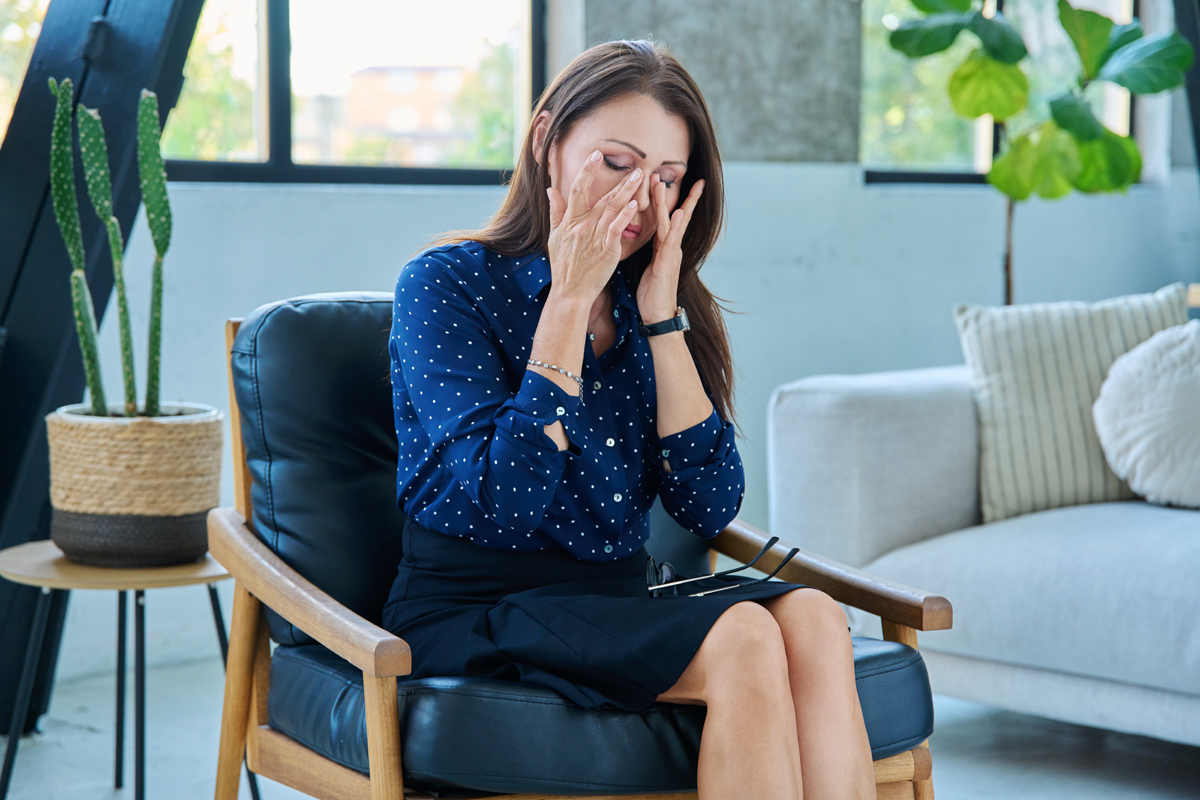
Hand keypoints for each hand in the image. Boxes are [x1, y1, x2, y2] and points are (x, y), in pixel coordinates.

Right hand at [546, 150, 643, 303]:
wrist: (570, 292)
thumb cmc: (564, 267)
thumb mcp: (554, 237)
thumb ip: (555, 212)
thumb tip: (550, 189)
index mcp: (570, 221)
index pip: (577, 189)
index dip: (587, 170)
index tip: (597, 155)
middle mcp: (582, 226)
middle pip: (602, 196)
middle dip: (619, 180)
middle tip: (635, 166)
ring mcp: (594, 237)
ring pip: (612, 209)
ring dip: (627, 192)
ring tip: (641, 178)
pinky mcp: (606, 250)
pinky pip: (616, 229)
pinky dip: (624, 216)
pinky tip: (634, 205)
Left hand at [637, 174, 704, 323]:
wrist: (657, 315)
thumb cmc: (650, 294)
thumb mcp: (647, 267)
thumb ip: (647, 251)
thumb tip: (638, 239)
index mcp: (662, 246)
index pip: (662, 217)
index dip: (661, 200)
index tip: (660, 180)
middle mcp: (669, 246)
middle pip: (669, 214)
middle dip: (667, 193)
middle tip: (664, 171)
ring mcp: (671, 253)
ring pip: (670, 222)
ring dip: (667, 201)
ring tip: (663, 182)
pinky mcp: (668, 262)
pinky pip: (672, 240)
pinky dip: (677, 225)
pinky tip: (680, 212)